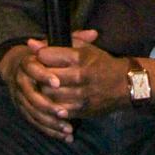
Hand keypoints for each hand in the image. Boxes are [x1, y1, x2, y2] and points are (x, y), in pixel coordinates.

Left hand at [1, 31, 122, 139]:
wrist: (123, 85)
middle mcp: (78, 76)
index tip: (40, 56)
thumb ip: (58, 44)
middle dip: (39, 74)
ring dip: (44, 90)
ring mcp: (79, 95)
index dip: (40, 55)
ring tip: (46, 85)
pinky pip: (58, 110)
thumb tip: (31, 43)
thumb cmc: (101, 63)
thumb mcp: (84, 48)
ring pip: (49, 95)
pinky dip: (53, 105)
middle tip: (39, 72)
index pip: (46, 56)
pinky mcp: (80, 111)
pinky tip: (54, 99)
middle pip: (45, 76)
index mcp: (78, 57)